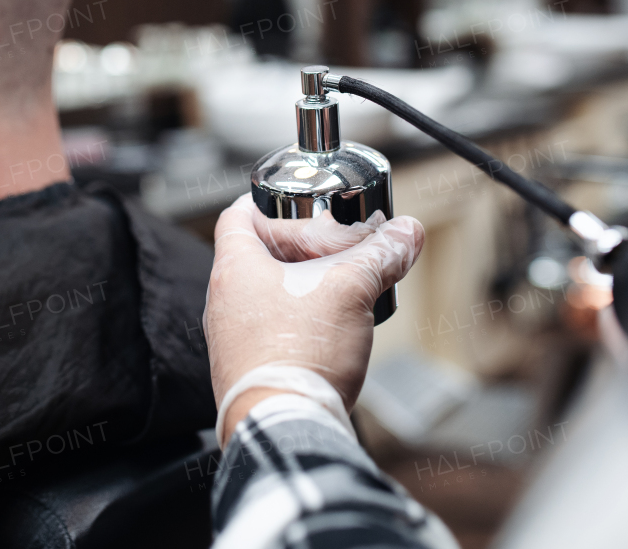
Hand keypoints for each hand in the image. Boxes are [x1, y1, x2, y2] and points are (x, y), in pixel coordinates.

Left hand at [203, 194, 423, 443]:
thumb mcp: (351, 291)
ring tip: (338, 292)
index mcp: (233, 269)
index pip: (237, 216)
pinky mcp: (245, 371)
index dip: (265, 202)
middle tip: (333, 250)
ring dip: (300, 289)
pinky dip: (295, 324)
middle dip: (298, 250)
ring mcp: (229, 340)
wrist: (285, 426)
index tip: (291, 201)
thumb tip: (406, 233)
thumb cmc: (300, 354)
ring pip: (264, 297)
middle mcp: (221, 303)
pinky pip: (267, 334)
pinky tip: (327, 335)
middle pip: (257, 257)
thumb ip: (379, 256)